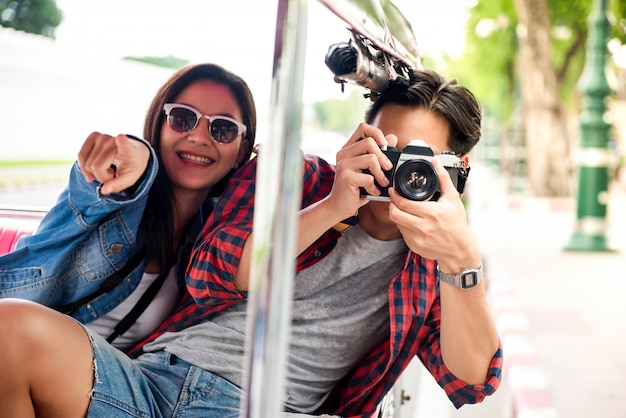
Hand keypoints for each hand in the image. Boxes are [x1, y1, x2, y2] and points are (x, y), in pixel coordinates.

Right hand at [77, 132, 149, 194]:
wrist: (133, 154)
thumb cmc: (130, 167)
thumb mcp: (129, 179)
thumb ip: (117, 185)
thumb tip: (103, 190)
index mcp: (128, 150)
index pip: (124, 144)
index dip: (122, 141)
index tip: (120, 137)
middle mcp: (114, 140)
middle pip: (96, 167)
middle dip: (101, 177)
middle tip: (112, 174)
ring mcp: (102, 136)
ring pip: (87, 163)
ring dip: (94, 172)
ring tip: (107, 169)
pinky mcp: (93, 135)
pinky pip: (81, 156)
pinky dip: (86, 166)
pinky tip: (97, 165)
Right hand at [326, 123, 395, 219]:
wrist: (339, 206)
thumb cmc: (355, 188)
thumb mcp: (369, 170)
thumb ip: (380, 153)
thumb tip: (393, 138)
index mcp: (348, 148)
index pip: (363, 128)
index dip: (377, 133)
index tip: (385, 145)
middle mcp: (343, 153)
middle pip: (369, 142)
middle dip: (383, 157)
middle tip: (388, 169)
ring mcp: (343, 164)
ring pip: (371, 159)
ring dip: (381, 174)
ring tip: (382, 183)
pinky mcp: (345, 177)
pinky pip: (368, 177)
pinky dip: (374, 187)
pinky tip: (372, 192)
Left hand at [388, 157, 479, 272]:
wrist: (459, 251)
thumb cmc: (457, 224)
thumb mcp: (453, 199)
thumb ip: (443, 178)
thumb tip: (435, 161)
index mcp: (432, 213)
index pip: (403, 203)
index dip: (394, 195)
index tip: (393, 190)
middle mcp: (423, 227)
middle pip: (395, 213)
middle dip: (392, 204)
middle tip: (394, 198)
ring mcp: (417, 238)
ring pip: (397, 223)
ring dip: (397, 214)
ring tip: (403, 208)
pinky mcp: (413, 246)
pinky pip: (402, 232)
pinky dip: (403, 225)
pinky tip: (411, 221)